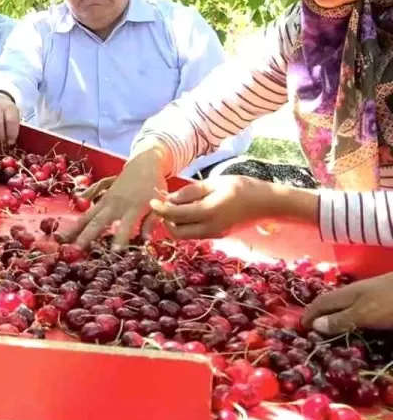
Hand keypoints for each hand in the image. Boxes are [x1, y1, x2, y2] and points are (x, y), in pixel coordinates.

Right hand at [66, 148, 167, 248]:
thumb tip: (146, 241)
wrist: (143, 165)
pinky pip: (88, 210)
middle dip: (87, 236)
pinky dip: (78, 221)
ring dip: (76, 229)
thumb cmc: (154, 187)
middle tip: (75, 250)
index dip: (120, 239)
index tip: (114, 252)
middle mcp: (116, 205)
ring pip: (88, 216)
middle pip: (99, 222)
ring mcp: (106, 201)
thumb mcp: (159, 204)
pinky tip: (68, 230)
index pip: (126, 227)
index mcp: (133, 208)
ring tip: (64, 241)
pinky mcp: (101, 198)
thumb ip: (151, 223)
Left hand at [148, 175, 275, 240]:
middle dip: (166, 220)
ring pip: (185, 236)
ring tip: (175, 208)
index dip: (160, 209)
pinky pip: (195, 234)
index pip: (176, 215)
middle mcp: (210, 227)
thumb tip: (170, 198)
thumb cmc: (243, 188)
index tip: (151, 201)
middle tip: (163, 205)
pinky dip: (186, 226)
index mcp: (209, 211)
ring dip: (175, 225)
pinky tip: (187, 212)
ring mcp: (215, 234)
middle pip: (177, 232)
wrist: (268, 204)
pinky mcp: (218, 236)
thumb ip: (192, 192)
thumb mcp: (216, 183)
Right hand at [302, 273, 392, 334]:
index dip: (309, 314)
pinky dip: (353, 319)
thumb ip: (341, 320)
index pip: (320, 303)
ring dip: (337, 317)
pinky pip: (360, 311)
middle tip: (313, 331)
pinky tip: (358, 326)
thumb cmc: (391, 301)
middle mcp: (356, 294)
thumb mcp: (365, 314)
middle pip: (332, 304)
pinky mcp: (384, 303)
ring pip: (347, 307)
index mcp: (347, 294)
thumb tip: (315, 325)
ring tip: (331, 330)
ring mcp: (371, 297)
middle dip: (321, 315)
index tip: (300, 328)